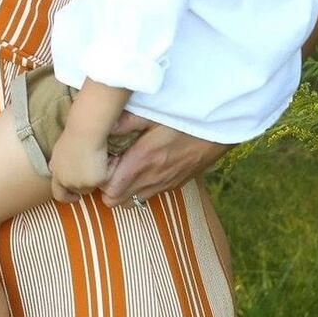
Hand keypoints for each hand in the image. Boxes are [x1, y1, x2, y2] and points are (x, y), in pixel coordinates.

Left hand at [48, 130, 109, 199]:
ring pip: (90, 188)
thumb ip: (59, 164)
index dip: (67, 197)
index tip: (75, 197)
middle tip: (92, 173)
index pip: (58, 194)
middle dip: (85, 184)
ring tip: (97, 162)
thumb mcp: (60, 152)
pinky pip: (102, 182)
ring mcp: (79, 183)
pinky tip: (104, 161)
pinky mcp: (93, 182)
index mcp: (56, 172)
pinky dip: (104, 173)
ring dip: (94, 179)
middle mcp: (66, 181)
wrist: (85, 132)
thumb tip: (56, 170)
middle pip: (78, 191)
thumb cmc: (75, 135)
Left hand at [98, 113, 229, 206]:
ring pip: (131, 202)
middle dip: (107, 186)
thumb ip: (126, 121)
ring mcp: (164, 185)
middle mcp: (153, 179)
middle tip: (108, 165)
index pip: (109, 190)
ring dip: (123, 189)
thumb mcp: (153, 114)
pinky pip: (148, 196)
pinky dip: (139, 188)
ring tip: (123, 167)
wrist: (219, 131)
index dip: (99, 178)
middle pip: (116, 201)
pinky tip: (141, 168)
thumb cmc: (184, 119)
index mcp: (143, 161)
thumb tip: (101, 126)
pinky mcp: (174, 186)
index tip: (100, 161)